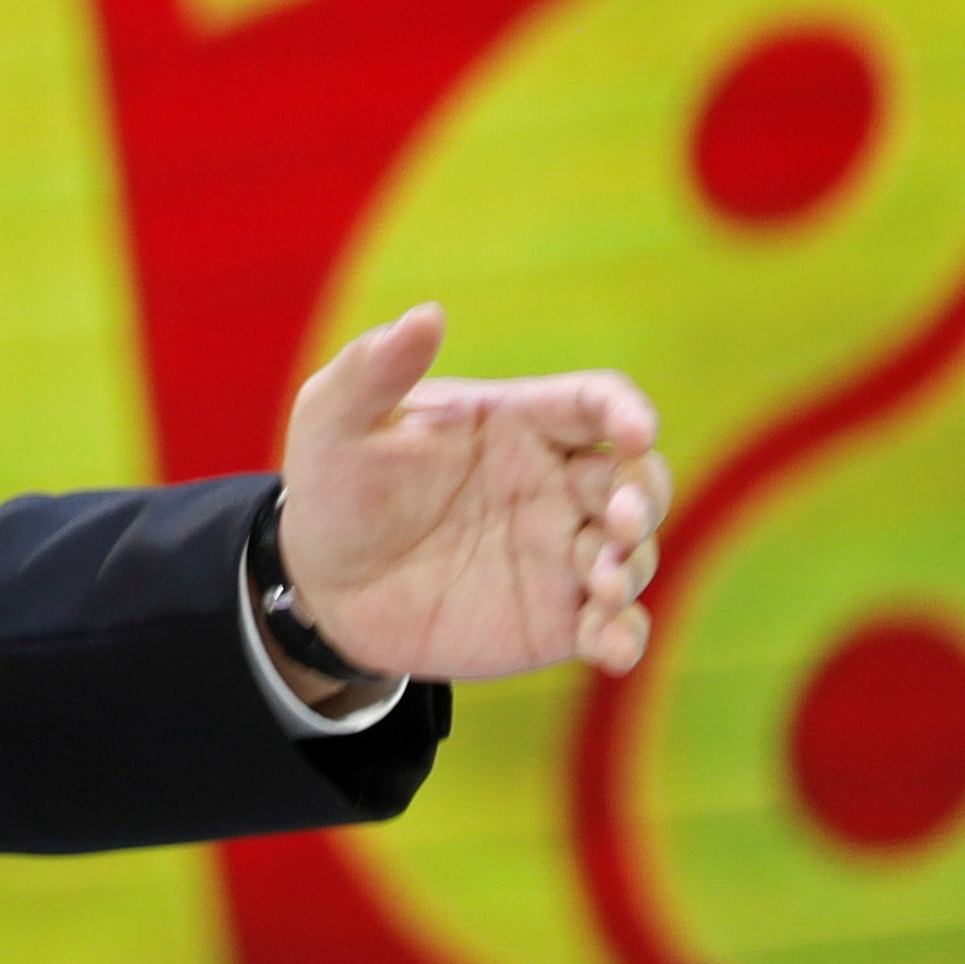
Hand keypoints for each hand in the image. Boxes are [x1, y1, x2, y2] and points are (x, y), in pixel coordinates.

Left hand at [276, 303, 673, 681]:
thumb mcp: (334, 420)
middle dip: (643, 496)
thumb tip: (427, 314)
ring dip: (634, 567)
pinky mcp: (557, 618)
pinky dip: (625, 637)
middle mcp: (554, 484)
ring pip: (634, 552)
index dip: (626, 411)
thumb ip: (375, 369)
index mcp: (515, 423)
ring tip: (603, 584)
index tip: (634, 431)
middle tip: (620, 522)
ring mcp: (560, 553)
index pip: (594, 402)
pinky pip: (614, 627)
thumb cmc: (335, 485)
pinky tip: (612, 649)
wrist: (321, 584)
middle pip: (636, 478)